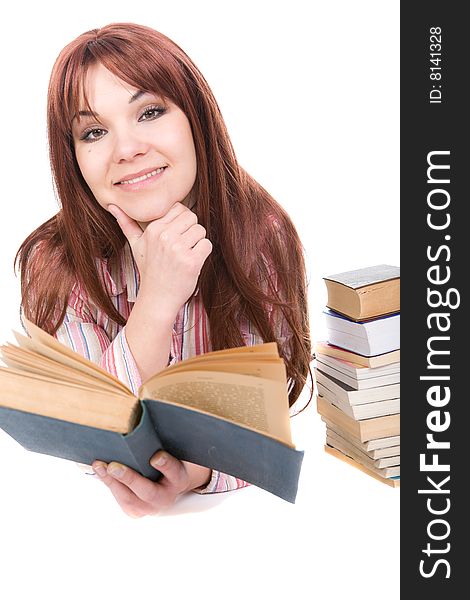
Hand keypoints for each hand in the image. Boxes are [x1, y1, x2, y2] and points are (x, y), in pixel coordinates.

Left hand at [91, 451, 211, 517]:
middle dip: (129, 479)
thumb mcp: (172, 450)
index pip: (174, 472)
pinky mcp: (136, 512)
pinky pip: (121, 500)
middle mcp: (167, 497)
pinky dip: (110, 484)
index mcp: (179, 479)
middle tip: (114, 467)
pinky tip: (100, 470)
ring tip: (99, 465)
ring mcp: (151, 508)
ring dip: (112, 482)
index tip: (155, 456)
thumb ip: (161, 439)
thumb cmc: (168, 459)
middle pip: (148, 491)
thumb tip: (144, 410)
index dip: (165, 465)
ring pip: (130, 499)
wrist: (168, 486)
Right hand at [108, 202, 211, 318]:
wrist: (157, 298)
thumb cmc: (149, 270)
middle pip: (192, 217)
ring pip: (201, 230)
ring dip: (198, 242)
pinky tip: (192, 262)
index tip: (176, 236)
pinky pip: (207, 245)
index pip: (179, 208)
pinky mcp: (191, 261)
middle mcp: (165, 236)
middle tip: (183, 246)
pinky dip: (203, 253)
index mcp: (153, 229)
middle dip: (191, 230)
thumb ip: (126, 224)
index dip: (181, 221)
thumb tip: (112, 205)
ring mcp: (178, 249)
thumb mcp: (135, 245)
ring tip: (186, 255)